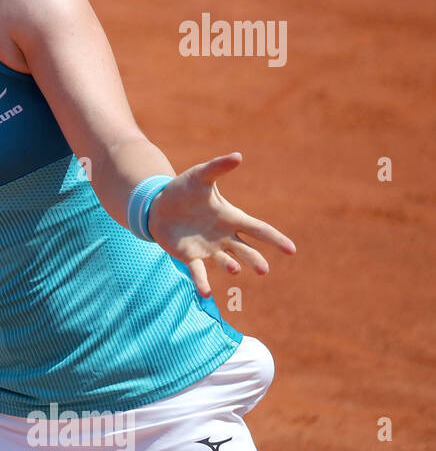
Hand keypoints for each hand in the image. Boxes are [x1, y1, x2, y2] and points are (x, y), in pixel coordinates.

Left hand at [146, 151, 295, 299]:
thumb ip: (218, 167)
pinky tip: (205, 293)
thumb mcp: (200, 176)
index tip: (291, 249)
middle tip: (264, 269)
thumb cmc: (184, 190)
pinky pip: (198, 271)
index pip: (258, 229)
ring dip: (230, 266)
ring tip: (235, 270)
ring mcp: (208, 248)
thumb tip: (238, 156)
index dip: (275, 239)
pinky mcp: (190, 256)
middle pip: (245, 250)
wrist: (159, 205)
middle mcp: (223, 237)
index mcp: (231, 218)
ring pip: (225, 261)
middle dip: (254, 259)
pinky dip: (202, 282)